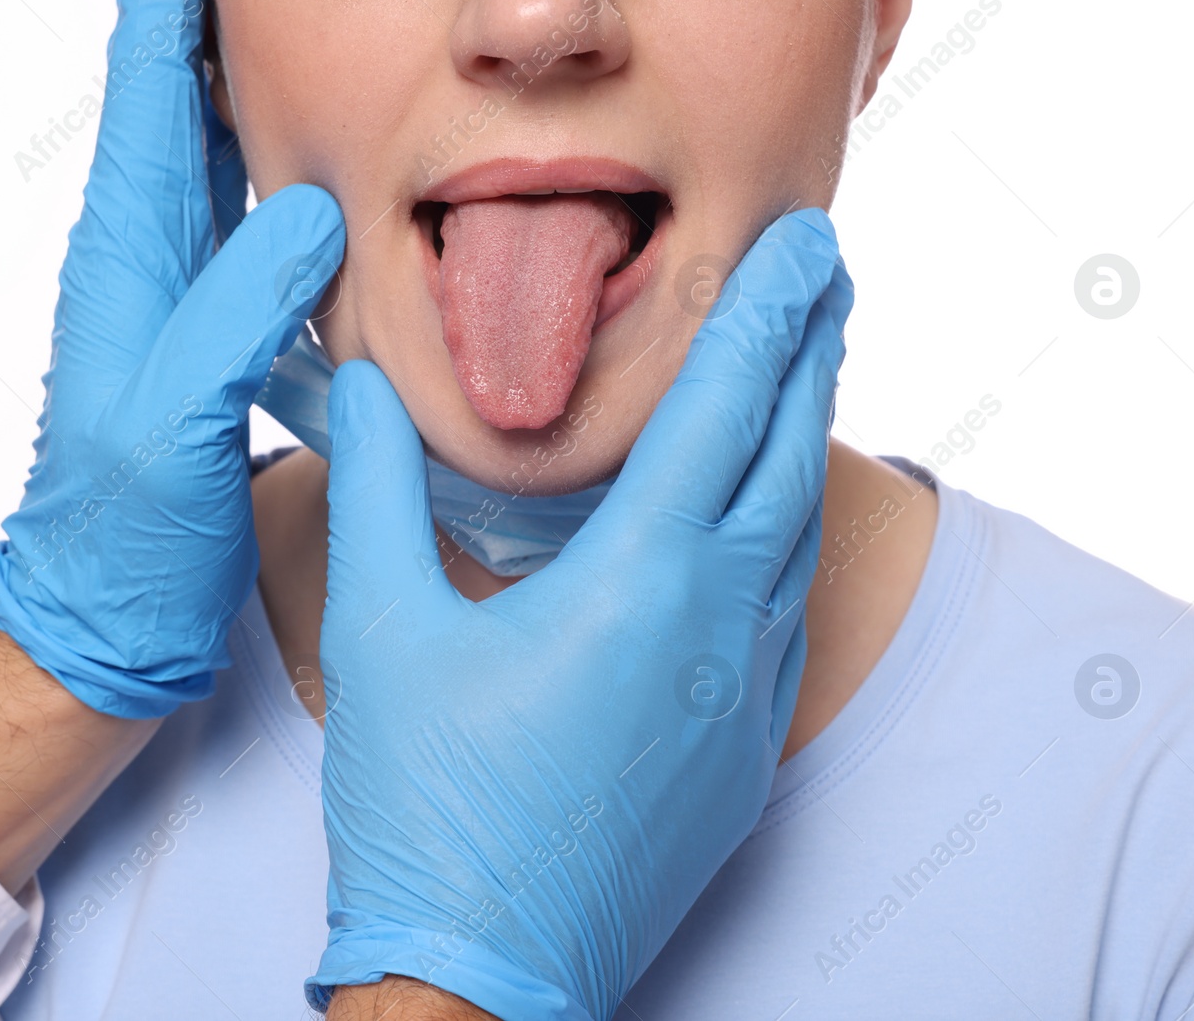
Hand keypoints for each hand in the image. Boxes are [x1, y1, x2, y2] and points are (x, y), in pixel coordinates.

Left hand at [0, 0, 344, 717]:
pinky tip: (304, 141)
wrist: (109, 617)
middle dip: (211, 2)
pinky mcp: (212, 326)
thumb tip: (308, 207)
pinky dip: (270, 154)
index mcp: (129, 255)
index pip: (150, 87)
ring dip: (239, 65)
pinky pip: (242, 212)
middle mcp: (147, 253)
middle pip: (177, 89)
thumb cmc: (124, 536)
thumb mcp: (176, 422)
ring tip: (283, 7)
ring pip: (212, 143)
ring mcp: (178, 287)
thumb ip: (235, 310)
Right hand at [306, 210, 852, 1018]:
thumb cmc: (427, 804)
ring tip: (802, 380)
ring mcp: (744, 699)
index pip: (718, 412)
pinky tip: (763, 530)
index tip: (800, 246)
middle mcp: (717, 630)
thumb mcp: (382, 629)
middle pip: (787, 458)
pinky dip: (783, 544)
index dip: (760, 315)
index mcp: (636, 583)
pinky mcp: (746, 758)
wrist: (481, 971)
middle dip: (811, 353)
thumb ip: (379, 491)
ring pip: (795, 539)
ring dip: (803, 444)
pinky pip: (784, 620)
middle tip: (826, 279)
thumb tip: (366, 386)